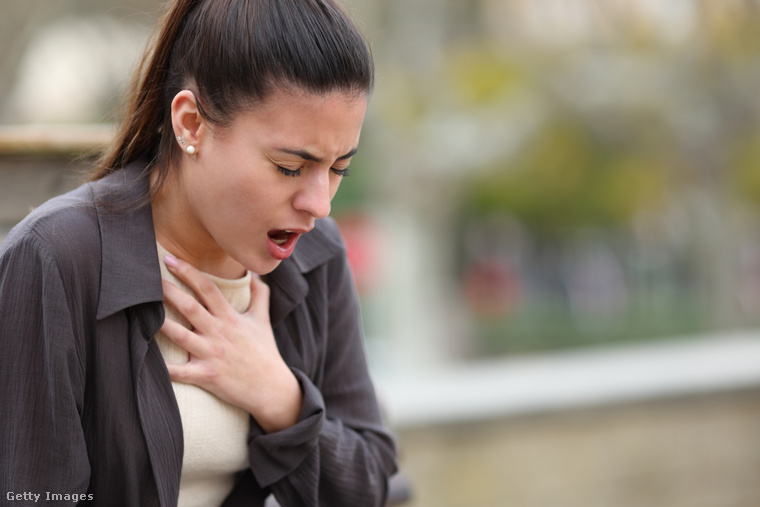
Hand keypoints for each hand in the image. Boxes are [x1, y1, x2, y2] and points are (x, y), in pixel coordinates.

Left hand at [160, 254, 301, 432]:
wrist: (272, 387)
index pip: (207, 288)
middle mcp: (219, 333)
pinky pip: (180, 372)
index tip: (170, 259)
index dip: (188, 272)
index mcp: (230, 318)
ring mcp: (212, 354)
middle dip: (169, 291)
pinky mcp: (206, 375)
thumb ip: (260, 295)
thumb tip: (257, 274)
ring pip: (180, 336)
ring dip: (161, 323)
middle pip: (190, 307)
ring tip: (141, 311)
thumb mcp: (263, 320)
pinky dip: (164, 368)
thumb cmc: (265, 352)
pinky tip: (146, 361)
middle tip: (149, 277)